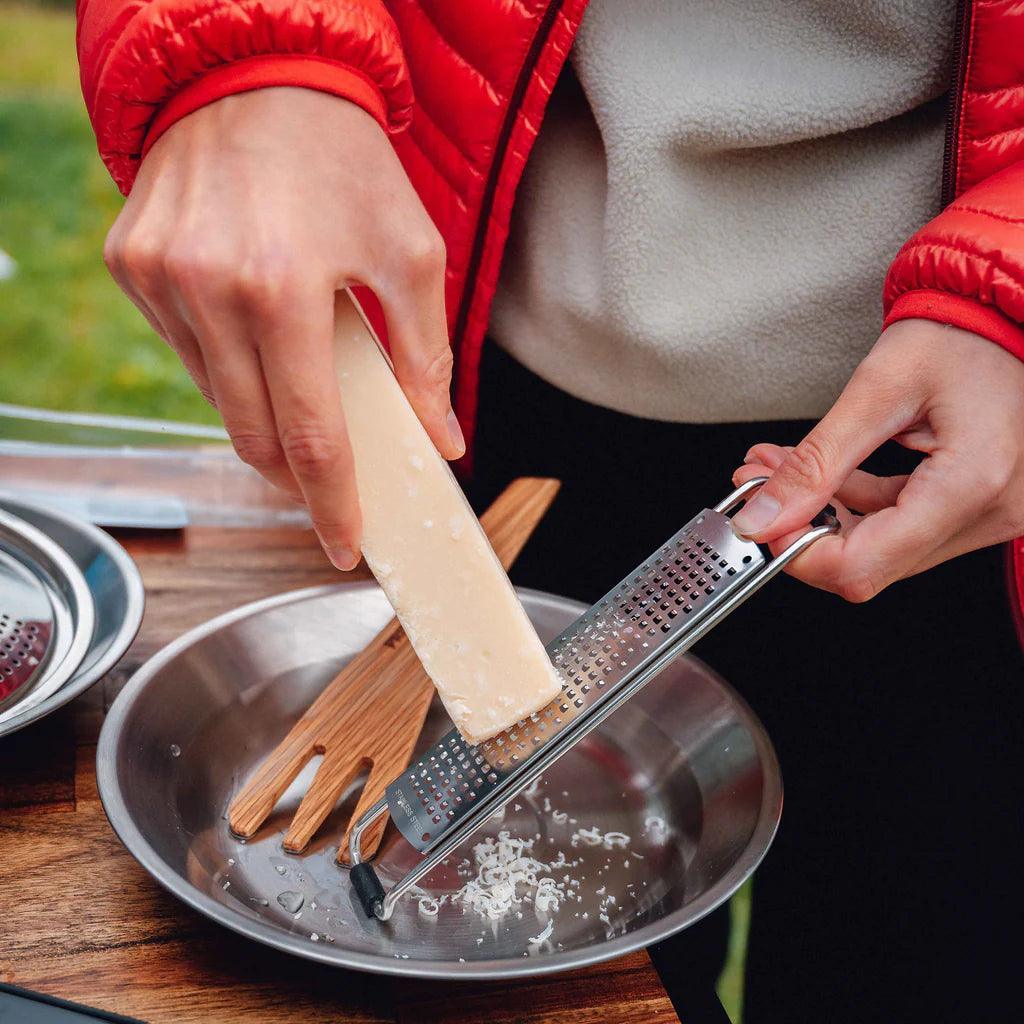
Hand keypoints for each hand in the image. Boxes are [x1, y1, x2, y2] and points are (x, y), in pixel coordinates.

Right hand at [103, 88, 462, 568]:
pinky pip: (186, 353)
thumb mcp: (410, 254)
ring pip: (216, 399)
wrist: (255, 73)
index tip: (345, 545)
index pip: (311, 435)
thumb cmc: (344, 161)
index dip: (331, 502)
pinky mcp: (133, 266)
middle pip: (254, 434)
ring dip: (264, 411)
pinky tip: (255, 327)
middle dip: (298, 469)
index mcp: (283, 289)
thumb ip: (426, 359)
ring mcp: (160, 278)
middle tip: (334, 474)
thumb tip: (440, 441)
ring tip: (300, 369)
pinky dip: (228, 364)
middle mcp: (208, 289)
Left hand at [730, 319, 1023, 600]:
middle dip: (802, 527)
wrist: (1006, 313)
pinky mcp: (978, 506)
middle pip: (870, 564)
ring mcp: (989, 514)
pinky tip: (824, 473)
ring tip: (779, 467)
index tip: (759, 520)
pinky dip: (856, 504)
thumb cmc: (960, 333)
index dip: (797, 552)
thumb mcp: (876, 389)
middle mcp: (990, 513)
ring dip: (823, 513)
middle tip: (759, 482)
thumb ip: (816, 462)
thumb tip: (762, 517)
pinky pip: (902, 526)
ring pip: (881, 548)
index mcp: (970, 485)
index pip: (863, 566)